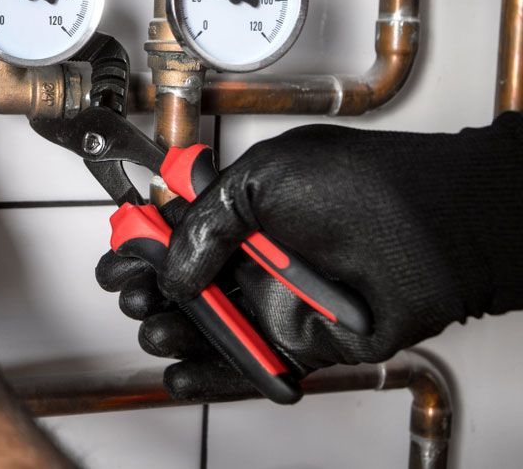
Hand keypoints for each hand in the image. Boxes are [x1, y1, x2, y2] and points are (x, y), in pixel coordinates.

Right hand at [97, 112, 522, 397]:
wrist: (432, 229)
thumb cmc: (362, 186)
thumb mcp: (263, 177)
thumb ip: (206, 220)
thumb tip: (172, 265)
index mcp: (240, 213)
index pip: (172, 232)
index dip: (139, 245)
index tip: (121, 254)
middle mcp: (252, 257)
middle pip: (178, 286)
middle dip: (144, 291)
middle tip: (134, 293)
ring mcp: (272, 302)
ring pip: (203, 330)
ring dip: (169, 333)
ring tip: (158, 329)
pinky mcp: (297, 344)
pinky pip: (244, 368)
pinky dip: (208, 377)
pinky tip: (180, 374)